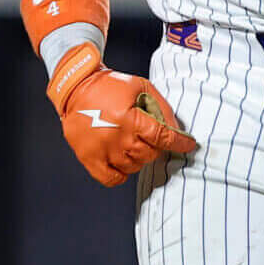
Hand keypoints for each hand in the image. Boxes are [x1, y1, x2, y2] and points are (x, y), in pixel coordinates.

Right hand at [49, 43, 198, 186]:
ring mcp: (102, 151)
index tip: (188, 145)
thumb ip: (161, 107)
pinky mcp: (89, 159)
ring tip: (132, 143)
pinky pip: (112, 178)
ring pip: (134, 167)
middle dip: (155, 146)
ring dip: (138, 158)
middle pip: (150, 154)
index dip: (180, 143)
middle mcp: (117, 138)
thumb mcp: (140, 86)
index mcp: (130, 119)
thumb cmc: (108, 86)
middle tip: (148, 135)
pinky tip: (122, 162)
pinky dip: (121, 174)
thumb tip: (176, 128)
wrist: (75, 88)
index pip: (163, 137)